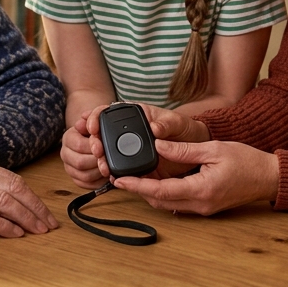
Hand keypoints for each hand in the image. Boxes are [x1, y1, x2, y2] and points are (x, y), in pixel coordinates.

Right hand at [0, 156, 58, 236]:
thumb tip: (3, 200)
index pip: (13, 180)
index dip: (33, 197)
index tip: (44, 212)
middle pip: (14, 190)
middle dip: (35, 209)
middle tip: (49, 225)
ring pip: (4, 202)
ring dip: (25, 218)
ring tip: (37, 231)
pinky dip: (3, 226)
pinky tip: (14, 233)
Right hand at [60, 120, 104, 188]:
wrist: (93, 137)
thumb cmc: (95, 128)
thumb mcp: (96, 117)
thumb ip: (93, 116)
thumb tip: (85, 120)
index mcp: (68, 138)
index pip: (79, 145)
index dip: (93, 147)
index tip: (103, 147)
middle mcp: (66, 154)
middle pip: (80, 163)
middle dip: (97, 161)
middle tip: (108, 159)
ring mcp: (70, 168)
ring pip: (84, 176)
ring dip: (99, 172)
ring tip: (108, 166)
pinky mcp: (77, 179)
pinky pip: (87, 185)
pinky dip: (98, 181)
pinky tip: (105, 174)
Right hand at [80, 103, 210, 180]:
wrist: (195, 150)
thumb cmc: (186, 130)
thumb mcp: (178, 123)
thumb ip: (166, 123)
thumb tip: (154, 126)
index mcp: (136, 114)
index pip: (108, 111)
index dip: (96, 117)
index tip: (92, 127)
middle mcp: (128, 130)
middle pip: (102, 132)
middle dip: (94, 141)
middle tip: (96, 149)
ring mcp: (130, 147)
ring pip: (107, 151)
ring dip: (100, 159)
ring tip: (103, 165)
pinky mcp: (134, 164)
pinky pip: (120, 167)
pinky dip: (113, 172)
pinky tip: (110, 175)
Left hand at [111, 139, 278, 215]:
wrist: (268, 177)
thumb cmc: (247, 161)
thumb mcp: (213, 149)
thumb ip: (184, 150)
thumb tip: (158, 146)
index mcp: (201, 190)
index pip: (160, 190)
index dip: (137, 185)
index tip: (120, 179)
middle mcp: (199, 204)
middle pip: (159, 201)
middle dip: (138, 189)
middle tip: (121, 176)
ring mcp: (203, 209)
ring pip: (167, 204)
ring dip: (150, 192)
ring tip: (135, 176)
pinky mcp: (205, 207)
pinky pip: (178, 203)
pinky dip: (164, 193)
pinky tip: (158, 179)